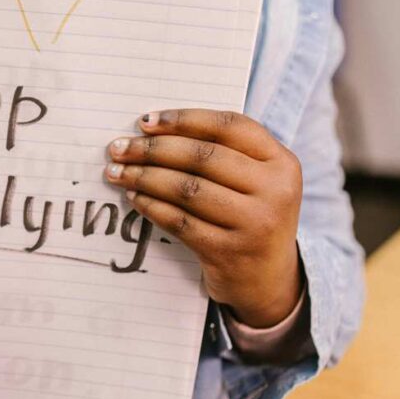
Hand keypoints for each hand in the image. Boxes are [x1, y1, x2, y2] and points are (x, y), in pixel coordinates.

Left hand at [105, 109, 302, 327]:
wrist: (268, 279)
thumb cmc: (251, 216)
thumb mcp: (256, 180)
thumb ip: (224, 152)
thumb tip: (154, 130)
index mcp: (282, 162)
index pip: (229, 126)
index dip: (184, 119)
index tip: (145, 121)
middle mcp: (274, 191)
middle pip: (202, 157)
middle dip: (153, 149)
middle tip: (119, 148)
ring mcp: (253, 224)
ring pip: (187, 189)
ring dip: (144, 177)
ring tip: (118, 172)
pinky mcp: (228, 252)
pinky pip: (179, 221)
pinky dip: (151, 206)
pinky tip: (134, 197)